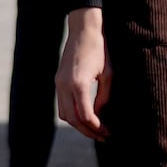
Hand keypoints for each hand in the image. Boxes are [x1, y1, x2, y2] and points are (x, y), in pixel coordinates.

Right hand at [56, 7, 110, 140]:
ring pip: (64, 114)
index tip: (108, 132)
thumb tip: (101, 116)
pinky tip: (85, 116)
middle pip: (72, 119)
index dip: (97, 128)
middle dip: (87, 131)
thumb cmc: (100, 50)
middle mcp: (64, 85)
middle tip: (103, 137)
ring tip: (94, 129)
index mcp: (78, 84)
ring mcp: (58, 83)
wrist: (83, 29)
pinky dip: (72, 114)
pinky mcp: (58, 80)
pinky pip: (61, 104)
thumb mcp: (108, 75)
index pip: (85, 116)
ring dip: (78, 124)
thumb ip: (104, 98)